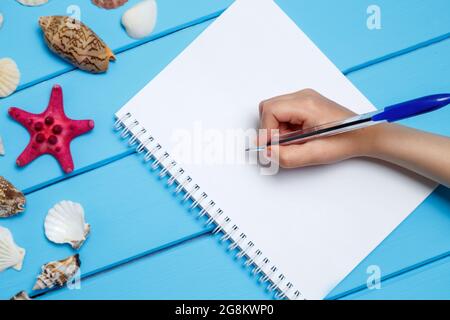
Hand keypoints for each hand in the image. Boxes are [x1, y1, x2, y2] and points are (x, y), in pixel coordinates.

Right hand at [258, 89, 375, 167]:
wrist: (363, 135)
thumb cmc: (344, 141)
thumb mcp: (314, 154)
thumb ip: (287, 156)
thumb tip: (267, 152)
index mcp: (306, 104)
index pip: (270, 111)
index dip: (265, 131)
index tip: (268, 147)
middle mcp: (303, 96)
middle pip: (268, 107)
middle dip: (270, 129)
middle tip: (283, 144)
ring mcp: (304, 97)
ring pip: (274, 110)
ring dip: (277, 128)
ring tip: (295, 140)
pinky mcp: (305, 102)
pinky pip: (283, 112)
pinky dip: (284, 126)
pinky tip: (299, 135)